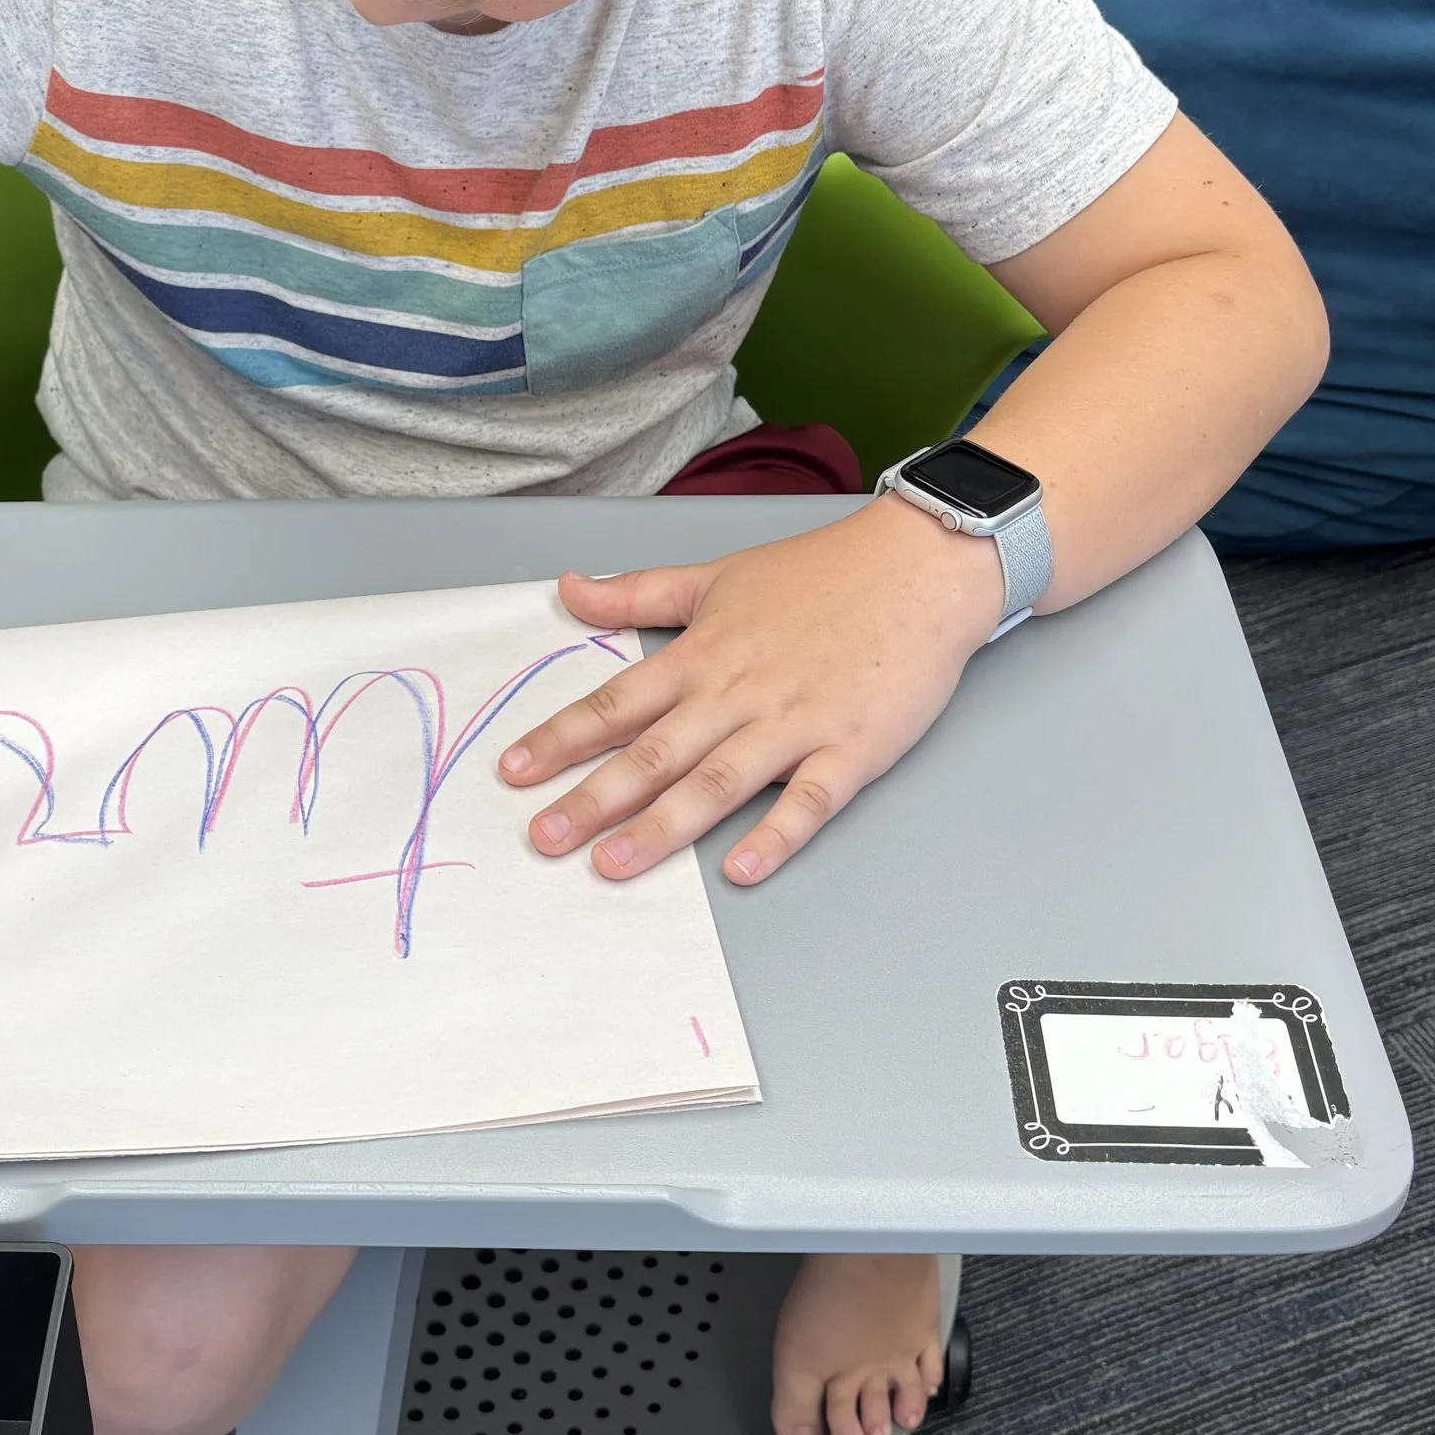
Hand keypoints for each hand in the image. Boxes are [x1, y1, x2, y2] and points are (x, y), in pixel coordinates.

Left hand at [497, 500, 1007, 883]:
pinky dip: (775, 833)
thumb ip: (640, 595)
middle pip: (655, 752)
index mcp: (703, 655)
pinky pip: (809, 799)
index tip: (513, 772)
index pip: (618, 702)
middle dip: (594, 797)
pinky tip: (739, 868)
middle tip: (543, 838)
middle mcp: (739, 693)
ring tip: (611, 864)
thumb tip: (568, 590)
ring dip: (663, 826)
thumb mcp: (718, 576)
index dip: (562, 738)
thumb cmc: (821, 575)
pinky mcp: (853, 748)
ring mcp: (796, 723)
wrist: (921, 566)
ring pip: (718, 782)